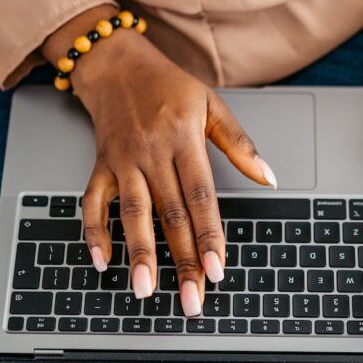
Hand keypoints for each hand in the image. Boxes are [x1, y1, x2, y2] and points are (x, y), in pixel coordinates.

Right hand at [42, 6, 276, 315]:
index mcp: (183, 139)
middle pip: (170, 215)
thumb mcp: (212, 104)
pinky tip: (102, 262)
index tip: (218, 269)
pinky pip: (92, 203)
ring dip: (139, 255)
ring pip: (132, 214)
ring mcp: (122, 162)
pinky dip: (94, 233)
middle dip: (182, 260)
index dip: (210, 236)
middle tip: (192, 298)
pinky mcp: (100, 166)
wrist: (116, 64)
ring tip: (145, 291)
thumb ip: (239, 144)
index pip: (201, 197)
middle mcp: (151, 153)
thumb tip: (270, 178)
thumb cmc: (167, 85)